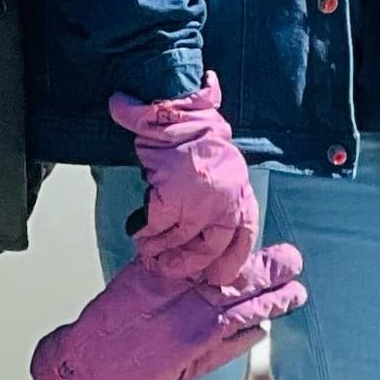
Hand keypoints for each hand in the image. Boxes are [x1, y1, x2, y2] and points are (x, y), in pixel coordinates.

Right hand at [109, 76, 260, 289]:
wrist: (174, 102)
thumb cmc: (191, 126)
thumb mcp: (218, 158)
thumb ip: (220, 185)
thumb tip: (211, 202)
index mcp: (239, 189)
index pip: (243, 235)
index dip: (230, 260)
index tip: (218, 276)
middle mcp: (226, 198)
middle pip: (212, 249)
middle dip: (190, 265)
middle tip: (170, 271)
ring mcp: (200, 200)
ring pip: (179, 241)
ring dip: (160, 249)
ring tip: (147, 250)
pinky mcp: (172, 196)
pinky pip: (156, 227)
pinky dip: (144, 232)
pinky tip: (136, 229)